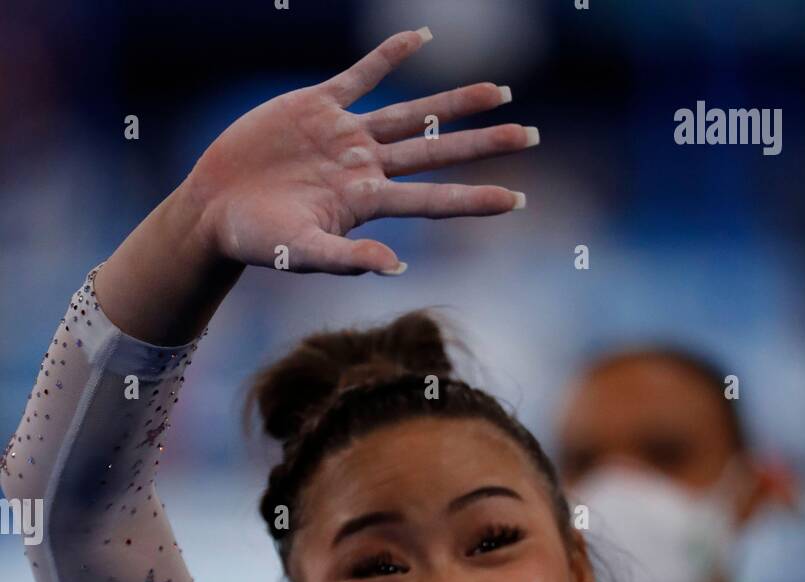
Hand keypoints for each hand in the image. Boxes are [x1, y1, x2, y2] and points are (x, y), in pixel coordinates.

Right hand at [184, 27, 535, 275]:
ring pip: (412, 113)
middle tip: (533, 135)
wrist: (215, 209)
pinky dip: (390, 54)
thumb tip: (398, 266)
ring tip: (499, 91)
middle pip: (437, 151)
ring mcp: (345, 135)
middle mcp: (366, 168)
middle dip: (486, 144)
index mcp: (366, 203)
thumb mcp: (301, 253)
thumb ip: (347, 259)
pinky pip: (362, 74)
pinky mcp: (318, 106)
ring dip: (455, 101)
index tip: (519, 199)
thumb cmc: (257, 242)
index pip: (435, 200)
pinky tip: (422, 35)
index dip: (477, 198)